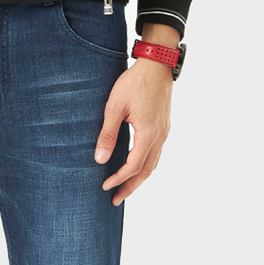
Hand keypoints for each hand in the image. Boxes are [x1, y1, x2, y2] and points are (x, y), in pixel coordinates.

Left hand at [93, 59, 172, 204]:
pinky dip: (146, 165)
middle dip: (131, 187)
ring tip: (126, 187)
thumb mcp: (115, 107)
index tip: (105, 186)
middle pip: (146, 171)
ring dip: (139, 178)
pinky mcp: (163, 125)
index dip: (119, 179)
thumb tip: (99, 159)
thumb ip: (107, 134)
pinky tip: (137, 165)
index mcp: (148, 134)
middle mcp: (159, 136)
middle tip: (116, 200)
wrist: (156, 64)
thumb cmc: (134, 82)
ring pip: (154, 163)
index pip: (133, 166)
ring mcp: (164, 131)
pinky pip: (156, 153)